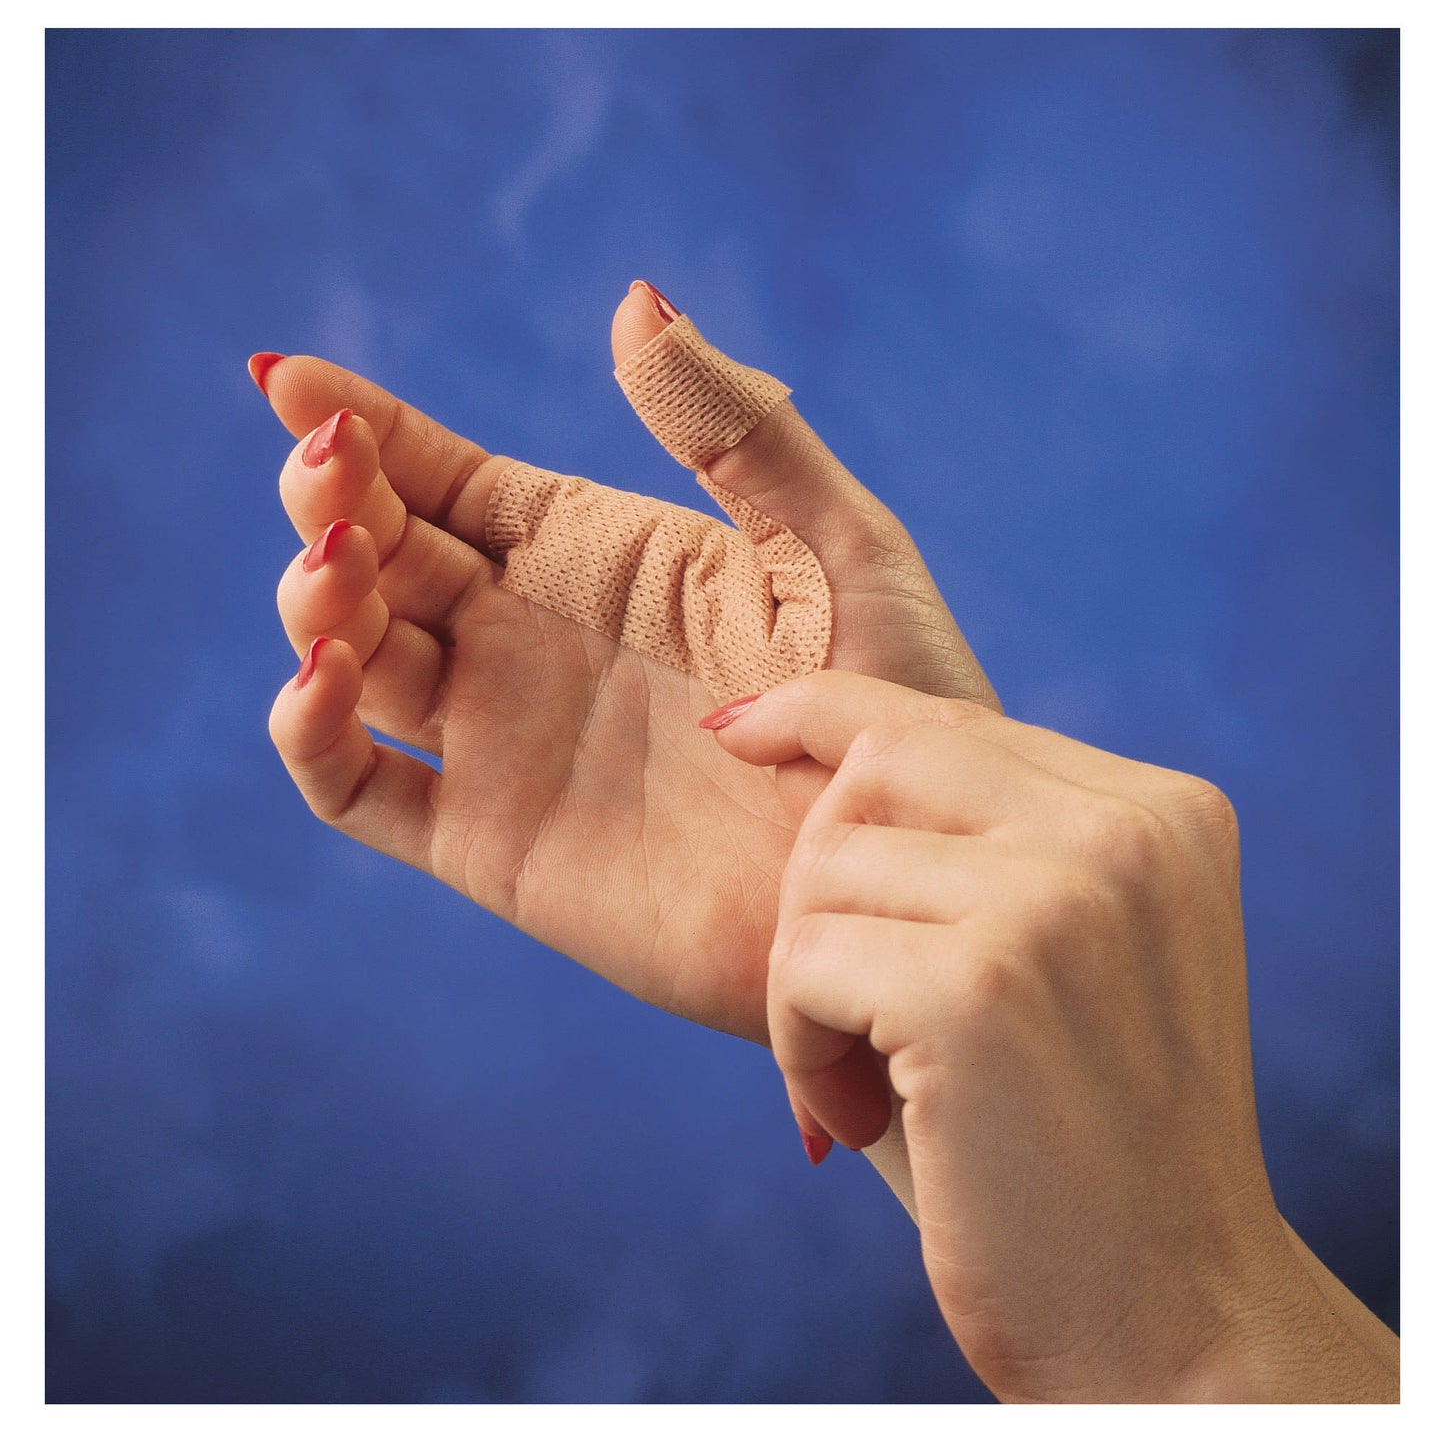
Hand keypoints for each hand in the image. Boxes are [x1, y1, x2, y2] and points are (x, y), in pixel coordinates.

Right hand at [261, 284, 993, 1045]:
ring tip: (344, 557)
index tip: (293, 377)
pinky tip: (330, 675)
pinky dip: (310, 734)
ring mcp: (503, 742)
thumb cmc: (897, 707)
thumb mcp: (834, 548)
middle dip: (329, 496)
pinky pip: (358, 788)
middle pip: (382, 553)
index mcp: (598, 559)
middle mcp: (531, 641)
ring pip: (352, 655)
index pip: (450, 479)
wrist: (903, 873)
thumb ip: (739, 430)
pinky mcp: (491, 843)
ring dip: (314, 599)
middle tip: (330, 466)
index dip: (367, 427)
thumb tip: (635, 300)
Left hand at [711, 670, 1399, 1401]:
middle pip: (877, 761)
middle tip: (842, 1004)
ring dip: (805, 983)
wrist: (1174, 1320)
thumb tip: (812, 748)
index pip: (946, 716)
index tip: (735, 729)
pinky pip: (801, 959)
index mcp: (1159, 815)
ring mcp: (1059, 901)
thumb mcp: (1067, 958)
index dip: (822, 713)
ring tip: (871, 1080)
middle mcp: (1126, 834)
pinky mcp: (980, 987)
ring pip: (825, 866)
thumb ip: (985, 843)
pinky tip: (861, 1116)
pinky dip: (798, 1042)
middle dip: (818, 878)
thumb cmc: (1083, 1141)